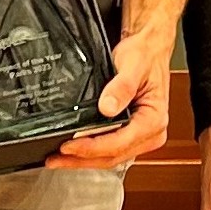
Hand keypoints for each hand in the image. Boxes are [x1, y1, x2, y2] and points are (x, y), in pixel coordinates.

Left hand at [51, 19, 173, 167]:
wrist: (149, 49)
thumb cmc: (145, 55)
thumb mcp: (133, 65)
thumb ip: (122, 87)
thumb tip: (107, 108)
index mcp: (154, 119)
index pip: (120, 142)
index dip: (92, 147)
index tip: (70, 145)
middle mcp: (150, 132)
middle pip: (113, 156)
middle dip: (83, 159)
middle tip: (56, 158)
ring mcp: (140, 136)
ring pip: (110, 157)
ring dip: (84, 160)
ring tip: (58, 159)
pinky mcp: (130, 134)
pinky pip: (110, 150)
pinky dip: (91, 153)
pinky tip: (74, 152)